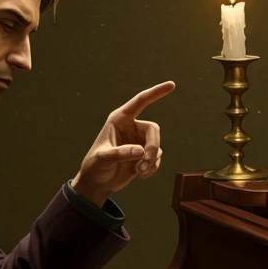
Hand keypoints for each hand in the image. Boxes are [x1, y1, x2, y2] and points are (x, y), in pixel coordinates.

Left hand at [70, 81, 174, 205]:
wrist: (97, 183)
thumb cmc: (95, 167)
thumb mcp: (103, 158)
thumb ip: (120, 153)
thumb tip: (140, 151)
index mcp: (119, 120)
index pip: (140, 102)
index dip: (156, 93)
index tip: (172, 85)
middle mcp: (131, 127)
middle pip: (153, 129)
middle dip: (152, 147)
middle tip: (145, 163)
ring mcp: (138, 141)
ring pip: (157, 145)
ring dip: (152, 160)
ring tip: (140, 172)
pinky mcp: (144, 155)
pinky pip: (157, 157)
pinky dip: (153, 166)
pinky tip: (141, 174)